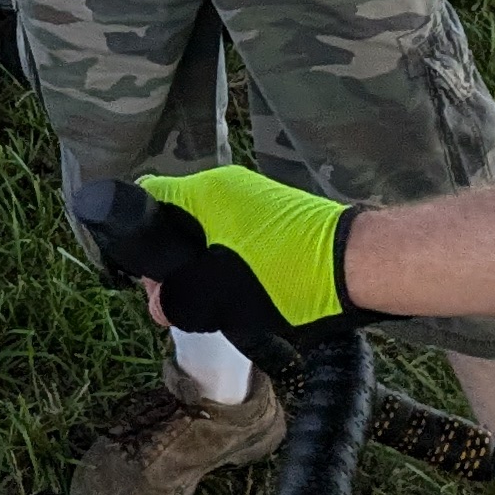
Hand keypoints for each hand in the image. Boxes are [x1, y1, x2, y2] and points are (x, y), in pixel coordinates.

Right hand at [75, 168, 381, 358]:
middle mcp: (228, 186)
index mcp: (206, 191)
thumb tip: (161, 304)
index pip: (148, 196)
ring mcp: (257, 200)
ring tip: (211, 308)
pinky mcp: (280, 218)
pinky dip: (229, 264)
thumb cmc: (286, 276)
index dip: (138, 238)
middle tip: (176, 306)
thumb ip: (178, 298)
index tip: (148, 280)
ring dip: (202, 268)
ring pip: (209, 233)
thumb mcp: (219, 294)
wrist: (357, 268)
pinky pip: (237, 237)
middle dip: (173, 264)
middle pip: (179, 220)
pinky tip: (240, 298)